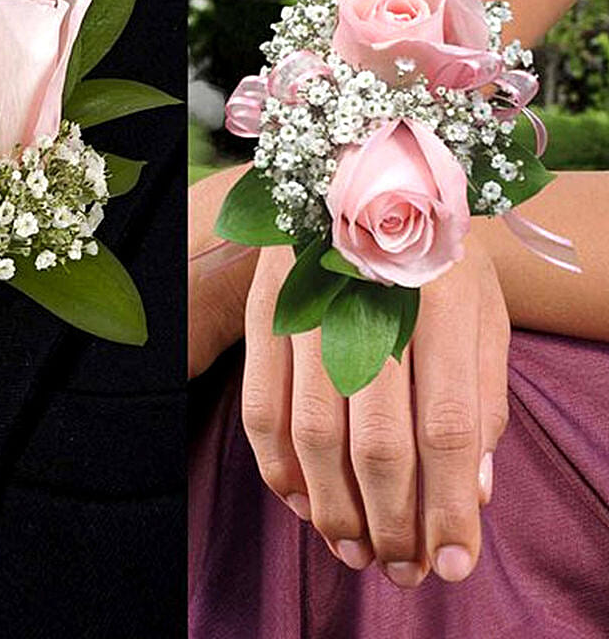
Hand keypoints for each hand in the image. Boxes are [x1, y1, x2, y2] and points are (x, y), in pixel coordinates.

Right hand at [241, 234, 509, 586]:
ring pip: (312, 432)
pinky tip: (301, 500)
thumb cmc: (437, 250)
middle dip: (392, 521)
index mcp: (442, 294)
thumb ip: (481, 396)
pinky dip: (278, 466)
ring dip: (333, 507)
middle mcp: (369, 299)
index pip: (447, 423)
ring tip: (352, 549)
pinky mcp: (266, 310)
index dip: (450, 505)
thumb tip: (471, 491)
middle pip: (378, 439)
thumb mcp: (483, 308)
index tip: (453, 561)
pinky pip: (260, 406)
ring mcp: (307, 302)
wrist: (366, 175)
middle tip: (401, 569)